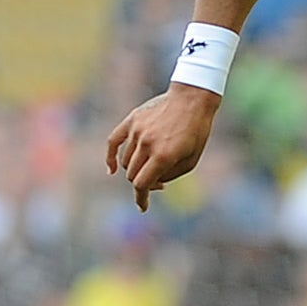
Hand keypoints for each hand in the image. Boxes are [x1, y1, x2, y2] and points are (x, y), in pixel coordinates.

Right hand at [105, 84, 221, 210]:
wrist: (192, 99)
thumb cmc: (196, 132)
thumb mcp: (191, 160)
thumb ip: (169, 176)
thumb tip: (152, 184)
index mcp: (163, 156)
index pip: (141, 185)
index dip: (141, 198)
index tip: (142, 206)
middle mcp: (147, 144)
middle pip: (132, 174)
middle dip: (143, 183)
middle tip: (158, 181)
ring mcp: (138, 131)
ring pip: (126, 161)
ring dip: (135, 169)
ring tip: (152, 166)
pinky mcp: (132, 120)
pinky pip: (113, 141)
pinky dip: (110, 157)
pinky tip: (111, 169)